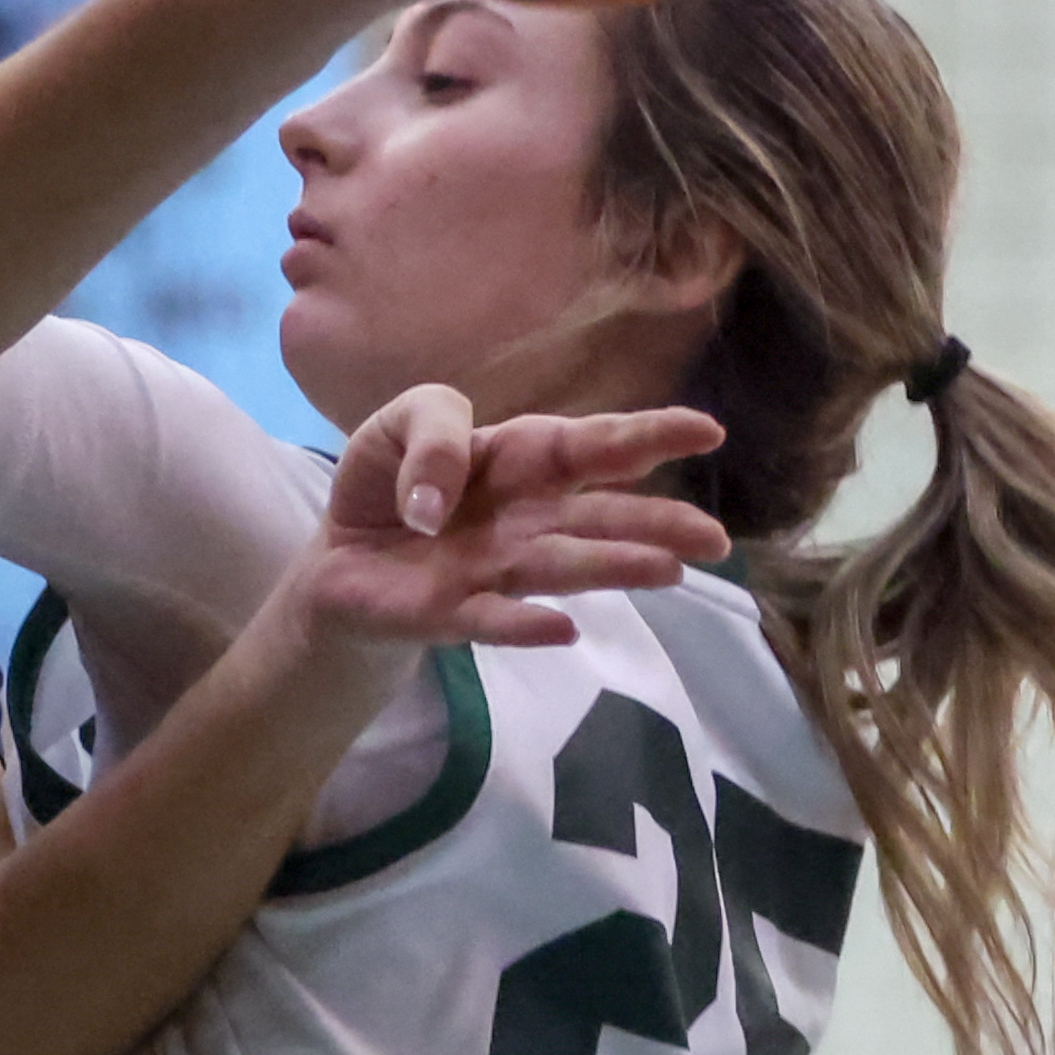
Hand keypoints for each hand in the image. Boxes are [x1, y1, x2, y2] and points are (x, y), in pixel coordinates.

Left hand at [289, 389, 729, 652]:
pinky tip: (563, 630)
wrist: (339, 557)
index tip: (707, 433)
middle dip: (658, 523)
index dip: (649, 436)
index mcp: (525, 458)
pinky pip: (493, 619)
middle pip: (600, 517)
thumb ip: (431, 434)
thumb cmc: (391, 482)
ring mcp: (496, 569)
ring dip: (613, 568)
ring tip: (668, 572)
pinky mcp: (452, 614)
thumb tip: (437, 500)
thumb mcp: (401, 423)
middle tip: (715, 539)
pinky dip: (525, 625)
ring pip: (563, 567)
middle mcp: (528, 517)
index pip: (594, 444)